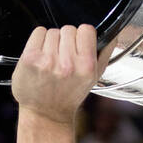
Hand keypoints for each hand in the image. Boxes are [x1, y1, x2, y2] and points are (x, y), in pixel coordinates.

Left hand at [11, 25, 111, 142]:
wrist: (46, 113)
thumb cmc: (69, 95)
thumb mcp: (94, 78)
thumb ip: (104, 54)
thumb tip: (112, 34)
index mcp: (86, 66)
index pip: (86, 29)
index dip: (82, 36)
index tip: (78, 45)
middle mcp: (67, 63)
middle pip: (68, 29)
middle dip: (66, 40)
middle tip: (63, 57)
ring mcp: (47, 61)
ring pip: (53, 31)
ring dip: (52, 42)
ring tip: (52, 59)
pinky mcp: (30, 58)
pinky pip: (38, 32)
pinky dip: (39, 41)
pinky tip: (41, 56)